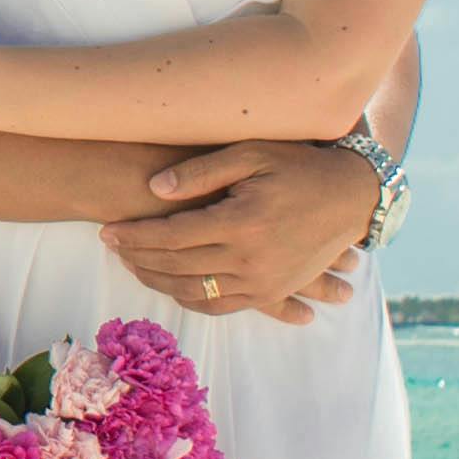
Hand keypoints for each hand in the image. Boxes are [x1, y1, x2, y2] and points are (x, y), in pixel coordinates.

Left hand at [108, 140, 383, 324]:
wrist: (351, 196)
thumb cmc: (298, 165)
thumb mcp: (252, 153)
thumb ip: (201, 172)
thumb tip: (154, 187)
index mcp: (242, 221)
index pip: (171, 235)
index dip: (135, 234)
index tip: (107, 230)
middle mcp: (251, 258)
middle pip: (176, 266)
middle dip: (138, 258)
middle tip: (111, 248)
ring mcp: (264, 280)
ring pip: (195, 291)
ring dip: (158, 282)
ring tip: (133, 266)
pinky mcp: (274, 291)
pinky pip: (223, 305)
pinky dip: (191, 299)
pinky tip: (171, 287)